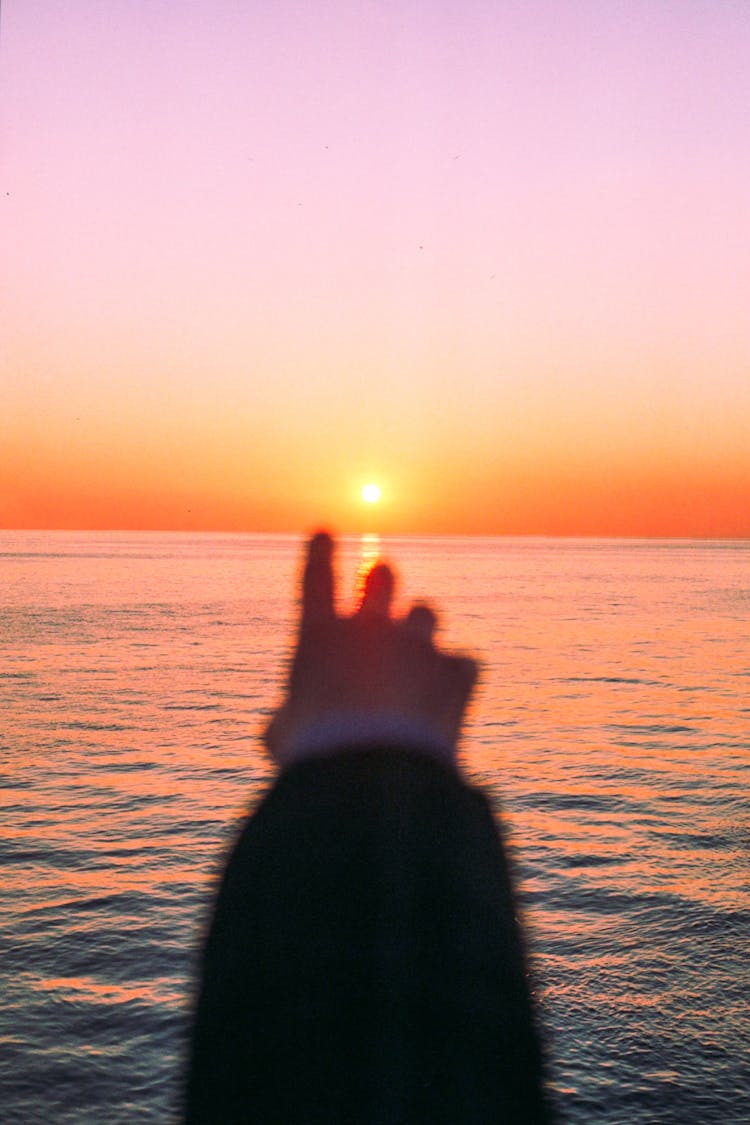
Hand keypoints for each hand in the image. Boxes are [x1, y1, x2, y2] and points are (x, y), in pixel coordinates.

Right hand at [264, 532, 477, 765]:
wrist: (378, 768)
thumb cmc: (319, 752)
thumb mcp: (287, 736)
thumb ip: (288, 720)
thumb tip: (284, 729)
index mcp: (320, 636)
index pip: (317, 578)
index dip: (320, 552)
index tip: (325, 532)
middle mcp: (371, 627)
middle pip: (381, 578)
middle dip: (380, 579)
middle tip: (381, 579)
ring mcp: (418, 642)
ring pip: (425, 612)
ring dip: (419, 628)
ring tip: (417, 658)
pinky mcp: (457, 667)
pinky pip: (461, 663)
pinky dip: (453, 679)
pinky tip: (447, 705)